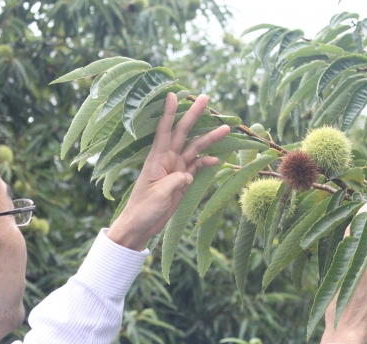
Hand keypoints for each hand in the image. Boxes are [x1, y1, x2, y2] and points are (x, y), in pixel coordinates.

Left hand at [107, 93, 229, 250]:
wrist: (140, 226)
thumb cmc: (143, 209)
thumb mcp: (159, 194)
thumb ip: (175, 180)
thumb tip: (189, 174)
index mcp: (156, 159)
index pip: (164, 130)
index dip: (169, 112)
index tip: (173, 94)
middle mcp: (166, 159)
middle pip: (183, 133)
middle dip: (194, 115)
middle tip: (206, 98)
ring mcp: (175, 169)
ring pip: (194, 148)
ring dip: (209, 139)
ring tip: (225, 128)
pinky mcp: (181, 180)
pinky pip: (196, 166)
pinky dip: (206, 162)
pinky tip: (216, 161)